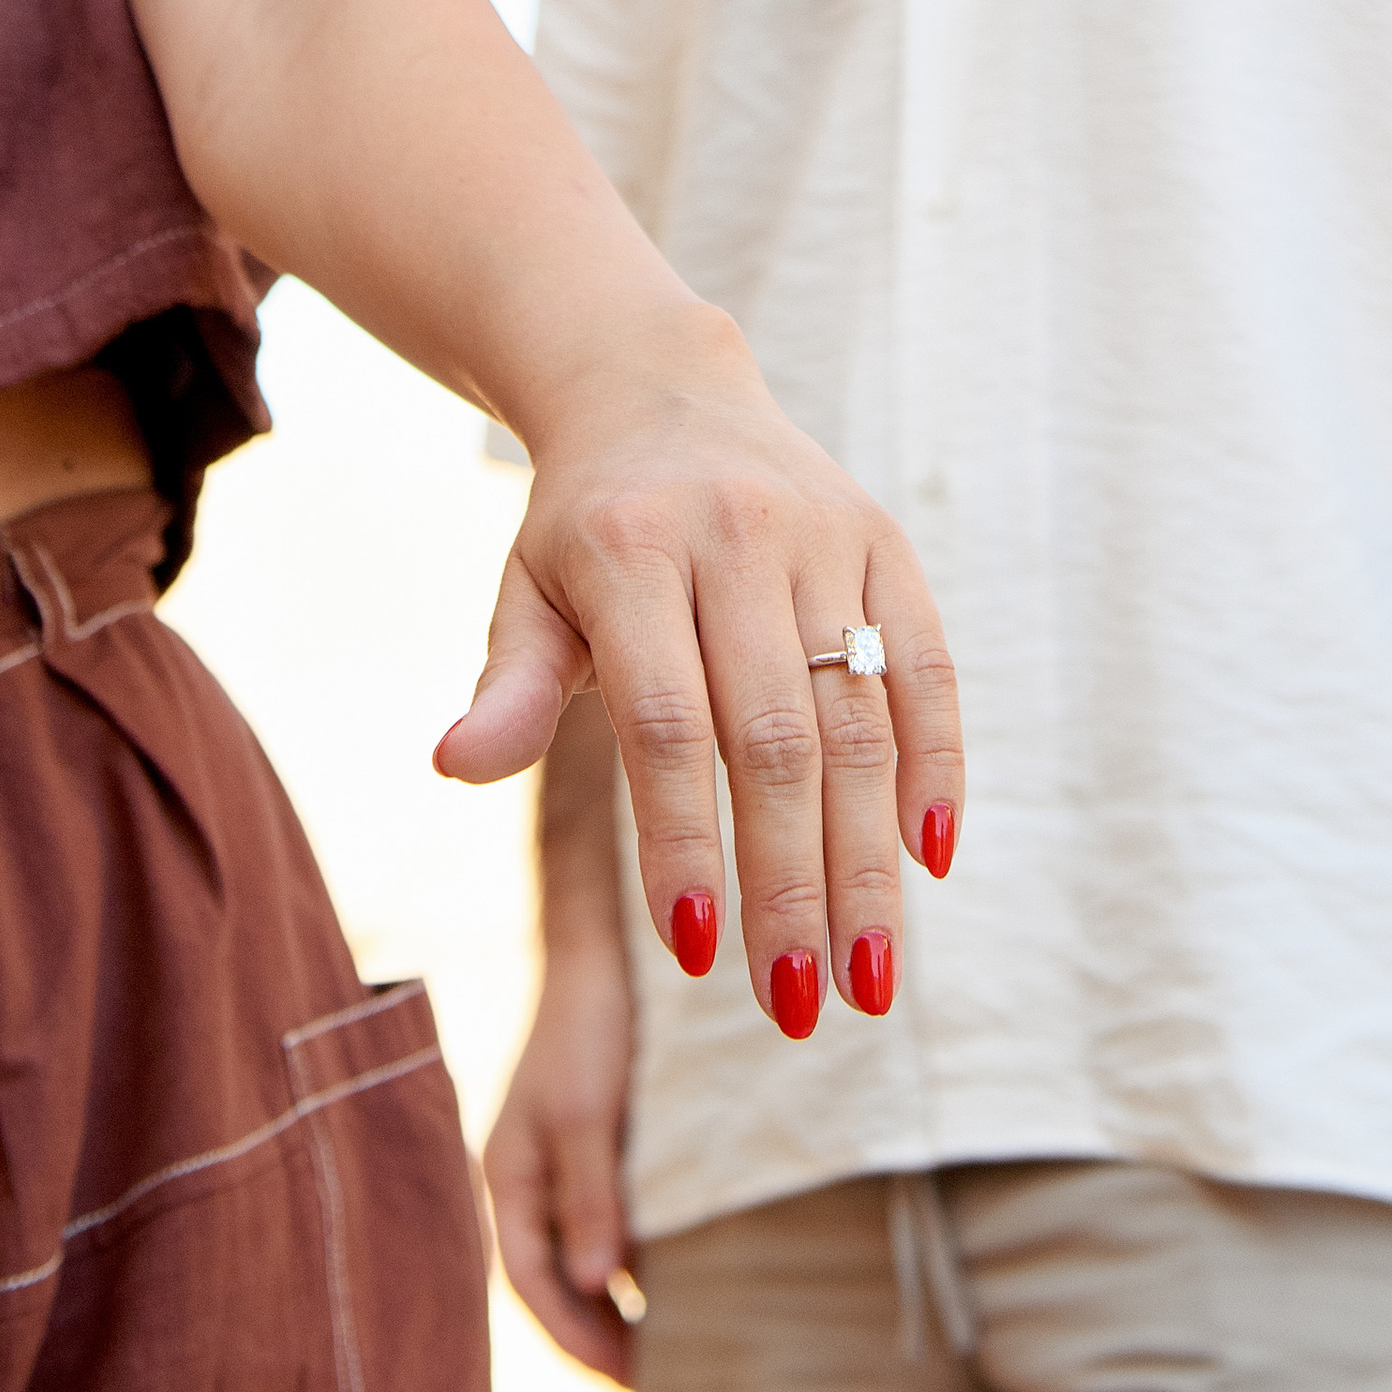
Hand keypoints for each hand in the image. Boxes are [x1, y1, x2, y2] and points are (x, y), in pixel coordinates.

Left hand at [433, 312, 963, 1042]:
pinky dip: (937, 763)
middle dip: (791, 884)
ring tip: (869, 976)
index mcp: (629, 551)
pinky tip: (930, 860)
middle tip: (799, 1006)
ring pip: (860, 717)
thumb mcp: (525, 592)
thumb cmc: (580, 526)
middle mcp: (735, 535)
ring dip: (868, 859)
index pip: (664, 724)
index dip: (684, 840)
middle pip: (775, 738)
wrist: (660, 385)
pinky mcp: (884, 537)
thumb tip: (454, 766)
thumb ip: (506, 684)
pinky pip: (928, 664)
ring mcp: (821, 534)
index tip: (698, 954)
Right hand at [484, 941, 637, 1385]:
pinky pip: (614, 1228)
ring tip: (677, 1352)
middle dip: (599, 1339)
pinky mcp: (602, 1153)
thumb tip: (593, 1283)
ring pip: (586, 1261)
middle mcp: (533, 1183)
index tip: (629, 1381)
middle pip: (556, 1284)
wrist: (607, 951)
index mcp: (510, 1177)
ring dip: (620, 1308)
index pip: (531, 1283)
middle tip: (660, 1387)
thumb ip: (589, 1195)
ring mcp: (566, 1169)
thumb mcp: (585, 1111)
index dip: (575, 1339)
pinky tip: (681, 1285)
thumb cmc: (588, 1025)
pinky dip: (638, 1266)